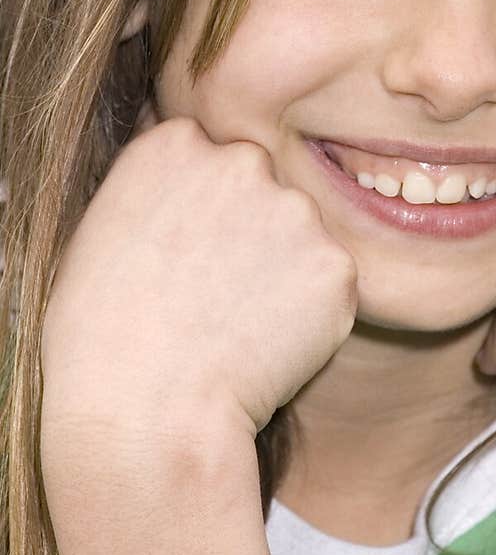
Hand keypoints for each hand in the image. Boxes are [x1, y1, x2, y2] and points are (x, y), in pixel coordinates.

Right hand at [41, 98, 358, 440]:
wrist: (143, 412)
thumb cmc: (100, 337)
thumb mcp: (101, 232)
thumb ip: (161, 191)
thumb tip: (194, 188)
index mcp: (175, 142)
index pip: (210, 154)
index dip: (202, 209)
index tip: (184, 253)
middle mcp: (240, 160)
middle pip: (262, 183)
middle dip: (250, 228)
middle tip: (215, 294)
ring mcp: (295, 211)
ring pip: (301, 232)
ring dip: (284, 268)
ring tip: (234, 326)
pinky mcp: (336, 265)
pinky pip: (328, 281)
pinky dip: (311, 312)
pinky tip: (266, 345)